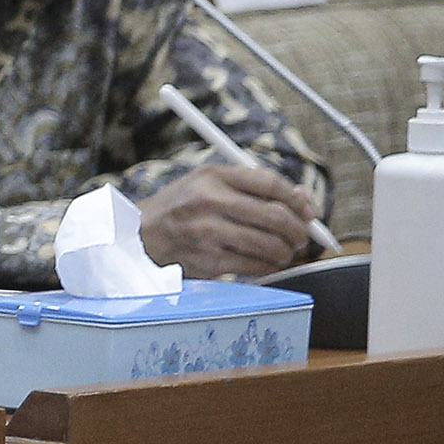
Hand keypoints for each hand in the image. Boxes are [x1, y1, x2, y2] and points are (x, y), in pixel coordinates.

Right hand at [132, 163, 320, 279]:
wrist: (136, 236)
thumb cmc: (177, 209)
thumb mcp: (206, 184)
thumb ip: (250, 187)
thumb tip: (300, 199)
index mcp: (212, 176)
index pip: (270, 183)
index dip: (296, 199)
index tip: (307, 212)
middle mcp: (209, 200)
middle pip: (275, 216)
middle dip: (298, 231)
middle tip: (301, 237)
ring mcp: (207, 231)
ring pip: (269, 244)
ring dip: (285, 252)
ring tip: (284, 252)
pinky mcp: (207, 259)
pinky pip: (254, 265)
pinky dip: (268, 267)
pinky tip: (265, 263)